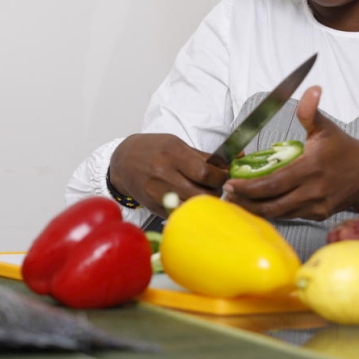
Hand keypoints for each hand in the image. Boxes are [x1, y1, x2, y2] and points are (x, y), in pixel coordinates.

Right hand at [109, 133, 228, 216]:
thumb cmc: (152, 150)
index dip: (222, 177)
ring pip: (193, 206)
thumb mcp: (177, 145)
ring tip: (204, 194)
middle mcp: (164, 173)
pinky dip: (189, 210)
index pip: (206, 173)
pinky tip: (190, 201)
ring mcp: (157, 192)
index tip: (224, 176)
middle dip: (215, 191)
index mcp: (172, 153)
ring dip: (204, 203)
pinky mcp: (154, 207)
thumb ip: (205, 156)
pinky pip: (180, 213)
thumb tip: (236, 160)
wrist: (122, 161)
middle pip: (202, 192)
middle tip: (216, 187)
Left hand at [223, 86, 358, 223]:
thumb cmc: (345, 150)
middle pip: (271, 204)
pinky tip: (257, 204)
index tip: (230, 183)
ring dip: (255, 209)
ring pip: (278, 214)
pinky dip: (271, 212)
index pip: (274, 182)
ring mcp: (315, 206)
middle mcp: (313, 191)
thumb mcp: (327, 128)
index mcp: (311, 168)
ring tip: (237, 200)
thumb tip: (311, 89)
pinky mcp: (317, 215)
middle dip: (246, 201)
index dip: (249, 187)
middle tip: (227, 194)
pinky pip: (288, 216)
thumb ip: (311, 111)